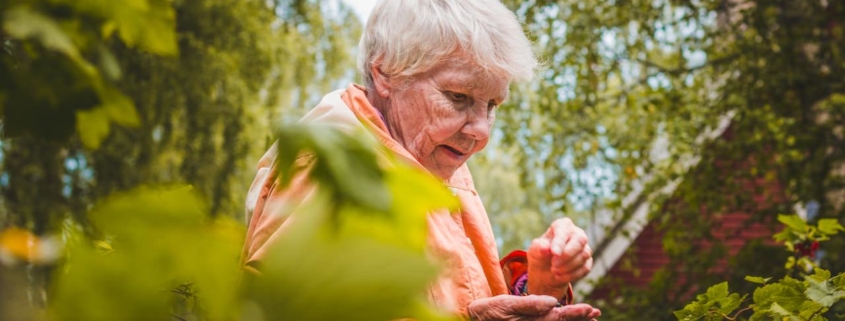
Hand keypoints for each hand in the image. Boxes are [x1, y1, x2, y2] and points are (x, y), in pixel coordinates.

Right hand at [467, 295, 600, 320]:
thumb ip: (529, 304)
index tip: (590, 309)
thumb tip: (552, 302)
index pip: (559, 317)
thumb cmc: (490, 310)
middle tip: (596, 313)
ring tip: (590, 317)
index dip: (576, 313)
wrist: (476, 319)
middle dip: (579, 318)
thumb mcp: (506, 304)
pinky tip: (565, 316)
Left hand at [527, 218, 592, 296]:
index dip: (560, 242)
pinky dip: (572, 275)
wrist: (545, 271)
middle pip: (580, 240)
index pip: (564, 230)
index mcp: (563, 225)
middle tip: (553, 265)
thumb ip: (538, 248)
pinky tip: (559, 277)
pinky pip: (585, 268)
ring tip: (554, 271)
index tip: (553, 253)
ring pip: (584, 255)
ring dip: (568, 266)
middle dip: (567, 255)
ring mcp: (584, 248)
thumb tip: (546, 248)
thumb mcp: (534, 251)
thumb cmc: (540, 255)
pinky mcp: (587, 262)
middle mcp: (577, 234)